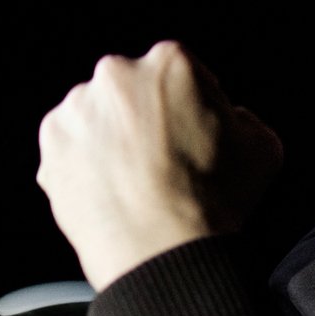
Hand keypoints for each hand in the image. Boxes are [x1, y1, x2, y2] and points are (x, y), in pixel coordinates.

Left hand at [35, 41, 283, 290]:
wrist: (163, 253)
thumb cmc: (215, 201)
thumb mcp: (262, 148)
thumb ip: (244, 119)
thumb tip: (231, 119)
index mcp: (170, 62)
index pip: (182, 74)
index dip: (192, 107)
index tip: (192, 133)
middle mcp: (116, 74)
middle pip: (134, 91)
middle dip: (145, 118)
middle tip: (161, 161)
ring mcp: (77, 109)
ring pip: (97, 117)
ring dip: (111, 139)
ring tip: (134, 183)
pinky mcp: (52, 144)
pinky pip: (70, 148)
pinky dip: (84, 165)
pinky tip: (111, 192)